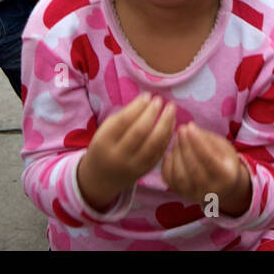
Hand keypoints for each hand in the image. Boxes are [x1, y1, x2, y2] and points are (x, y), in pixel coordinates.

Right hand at [76, 94, 175, 211]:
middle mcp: (118, 156)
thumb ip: (124, 116)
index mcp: (104, 142)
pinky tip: (172, 122)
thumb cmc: (104, 146)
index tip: (148, 95)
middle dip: (152, 113)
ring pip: (154, 143)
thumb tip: (147, 100)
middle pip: (140, 132)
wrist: (101, 178)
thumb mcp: (105, 130)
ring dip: (165, 123)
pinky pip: (159, 151)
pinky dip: (168, 135)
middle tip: (160, 100)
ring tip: (171, 108)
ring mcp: (133, 166)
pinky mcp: (145, 171)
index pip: (124, 121)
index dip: (138, 106)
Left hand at [161, 122, 252, 215]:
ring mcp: (195, 195)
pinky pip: (170, 181)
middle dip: (185, 146)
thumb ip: (207, 138)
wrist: (224, 187)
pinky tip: (170, 153)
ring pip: (180, 177)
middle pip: (193, 168)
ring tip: (177, 138)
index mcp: (227, 177)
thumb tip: (189, 127)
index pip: (209, 159)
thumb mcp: (224, 147)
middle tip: (181, 129)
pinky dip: (167, 165)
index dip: (198, 142)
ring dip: (176, 154)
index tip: (190, 126)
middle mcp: (211, 190)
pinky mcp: (183, 195)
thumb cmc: (224, 161)